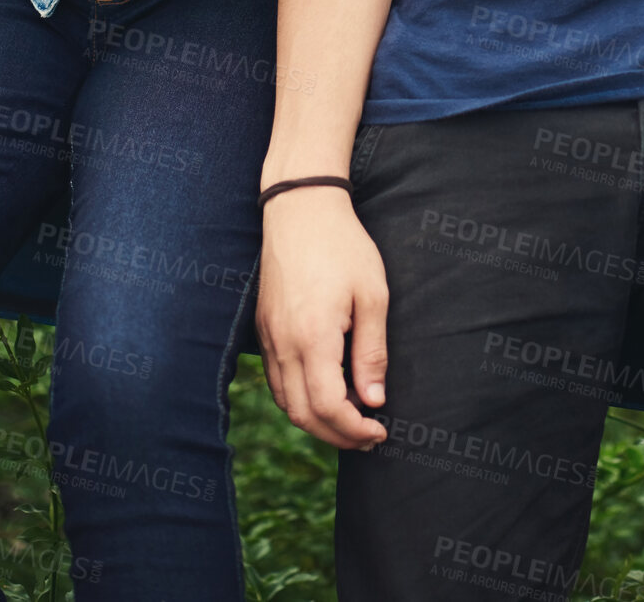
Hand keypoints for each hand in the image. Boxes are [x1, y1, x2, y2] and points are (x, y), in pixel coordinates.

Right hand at [256, 189, 389, 450]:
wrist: (300, 207)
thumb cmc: (343, 246)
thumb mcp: (372, 294)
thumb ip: (371, 352)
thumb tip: (374, 400)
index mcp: (313, 337)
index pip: (329, 408)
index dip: (355, 430)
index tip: (380, 431)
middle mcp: (284, 343)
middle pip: (303, 415)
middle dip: (336, 435)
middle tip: (368, 436)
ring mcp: (269, 336)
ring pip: (285, 402)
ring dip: (316, 421)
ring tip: (350, 418)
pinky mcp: (263, 327)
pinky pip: (275, 380)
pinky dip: (298, 399)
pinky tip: (323, 391)